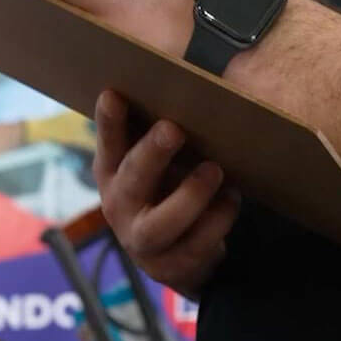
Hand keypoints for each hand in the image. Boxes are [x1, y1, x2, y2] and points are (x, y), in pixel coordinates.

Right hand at [93, 90, 239, 297]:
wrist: (177, 256)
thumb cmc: (165, 189)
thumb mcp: (157, 161)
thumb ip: (160, 129)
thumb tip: (188, 73)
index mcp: (112, 171)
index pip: (108, 143)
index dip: (109, 121)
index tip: (113, 94)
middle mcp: (119, 205)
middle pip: (131, 180)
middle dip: (152, 154)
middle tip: (173, 128)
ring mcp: (143, 240)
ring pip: (161, 223)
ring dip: (190, 195)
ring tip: (215, 170)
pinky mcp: (171, 267)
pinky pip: (196, 245)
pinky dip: (218, 219)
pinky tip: (232, 197)